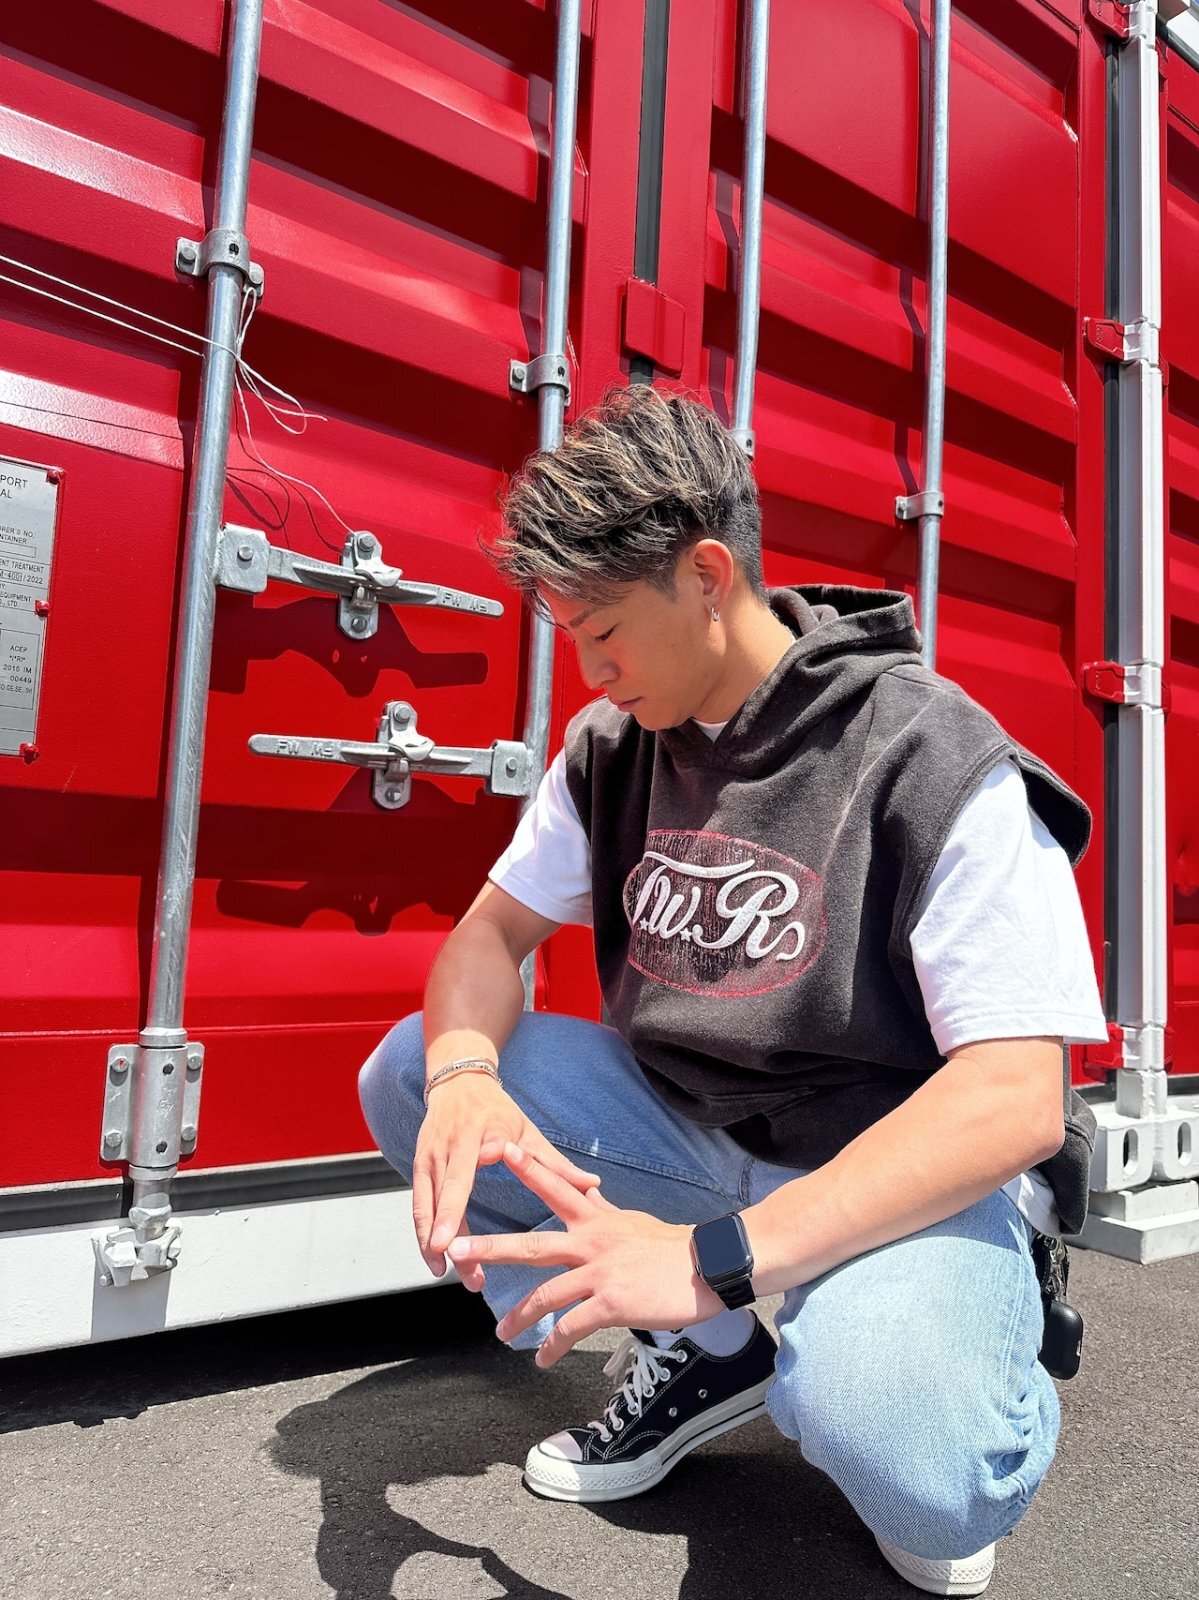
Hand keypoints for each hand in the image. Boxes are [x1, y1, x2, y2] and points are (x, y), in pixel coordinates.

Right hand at [413, 1076, 601, 1283]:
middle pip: (446, 1191)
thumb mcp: (528, 1131)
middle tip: (451, 1259)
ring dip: (431, 1240)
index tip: (462, 1218)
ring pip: (426, 1203)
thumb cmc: (497, 1109)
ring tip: (446, 1271)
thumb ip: (555, 1164)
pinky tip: (434, 1260)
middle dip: (445, 1225)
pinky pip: (418, 1204)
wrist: (458, 1081)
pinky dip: (422, 1233)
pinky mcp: (419, 1164)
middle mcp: (453, 1145)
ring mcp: (431, 1155)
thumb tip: (593, 1185)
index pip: (476, 1162)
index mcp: (484, 1134)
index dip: (465, 1189)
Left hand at [448, 1142, 723, 1365]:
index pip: (557, 1188)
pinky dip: (554, 1345)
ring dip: (518, 1316)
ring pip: (546, 1295)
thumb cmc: (675, 1247)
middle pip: (532, 1245)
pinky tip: (543, 1359)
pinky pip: (572, 1327)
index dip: (529, 1168)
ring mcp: (601, 1273)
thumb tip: (588, 1193)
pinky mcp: (612, 1303)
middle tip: (455, 1247)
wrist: (710, 1266)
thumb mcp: (633, 1221)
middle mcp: (593, 1243)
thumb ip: (604, 1211)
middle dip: (490, 1247)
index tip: (501, 1149)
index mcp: (598, 1220)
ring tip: (501, 1332)